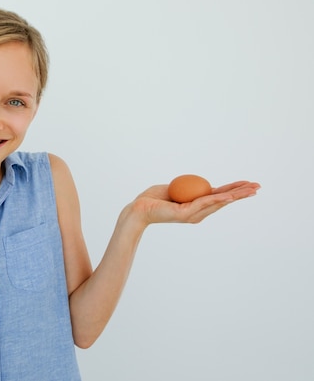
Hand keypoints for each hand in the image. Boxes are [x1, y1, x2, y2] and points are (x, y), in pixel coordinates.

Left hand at [131, 180, 260, 225]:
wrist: (139, 209)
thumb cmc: (153, 198)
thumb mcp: (175, 189)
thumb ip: (188, 188)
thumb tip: (199, 183)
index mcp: (196, 206)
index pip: (219, 196)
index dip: (234, 190)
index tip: (249, 185)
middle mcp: (197, 212)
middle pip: (224, 200)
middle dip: (241, 193)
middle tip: (258, 187)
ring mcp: (192, 214)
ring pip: (217, 202)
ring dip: (234, 195)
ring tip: (250, 190)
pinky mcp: (185, 214)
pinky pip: (203, 202)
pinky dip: (216, 198)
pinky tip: (227, 194)